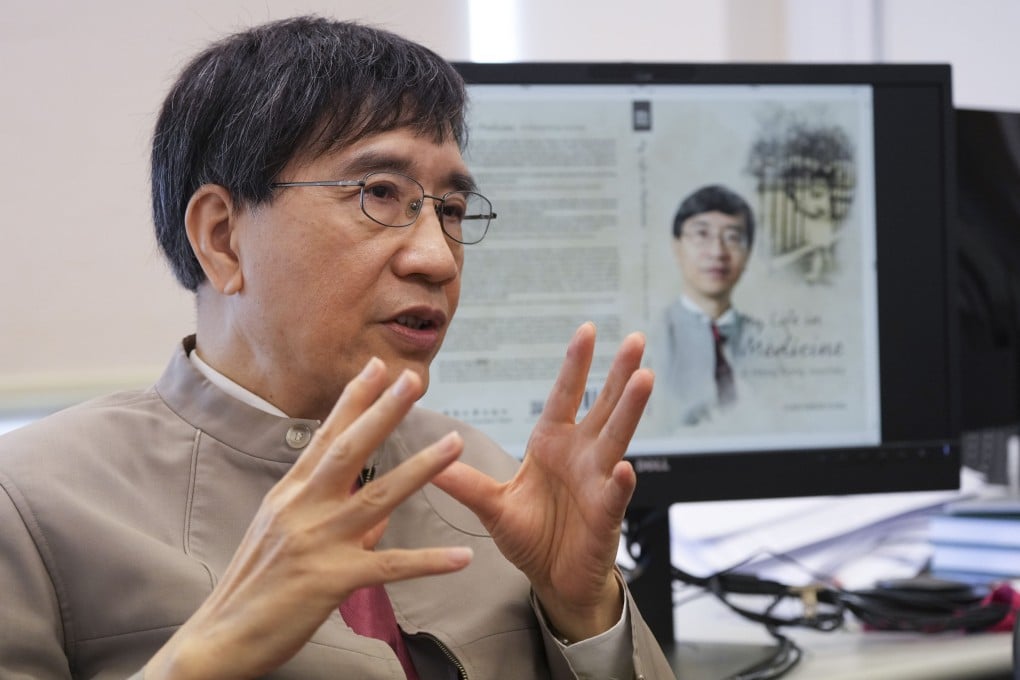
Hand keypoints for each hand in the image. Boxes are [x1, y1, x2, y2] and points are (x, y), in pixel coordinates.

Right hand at [146, 358, 472, 679]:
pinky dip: (427, 562)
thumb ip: (332, 518)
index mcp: (290, 493)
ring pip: (379, 497)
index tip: (377, 366)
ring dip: (421, 468)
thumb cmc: (254, 586)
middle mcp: (302, 508)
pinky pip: (390, 566)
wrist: (219, 638)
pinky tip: (460, 556)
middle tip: (414, 379)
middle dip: (385, 411)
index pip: (327, 436)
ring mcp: (317, 542)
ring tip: (454, 442)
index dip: (353, 399)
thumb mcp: (285, 537)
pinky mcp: (331, 580)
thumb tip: (378, 517)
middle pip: (350, 450)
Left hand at [433, 323, 652, 641]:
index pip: (564, 396)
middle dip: (619, 373)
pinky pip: (614, 495)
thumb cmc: (531, 537)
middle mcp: (580, 456)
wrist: (554, 580)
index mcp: (552, 445)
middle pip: (602, 406)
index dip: (576, 365)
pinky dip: (619, 482)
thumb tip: (430, 459)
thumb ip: (465, 482)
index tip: (587, 330)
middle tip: (637, 340)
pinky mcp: (605, 515)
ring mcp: (597, 482)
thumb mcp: (492, 506)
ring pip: (616, 439)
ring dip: (629, 409)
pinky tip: (625, 468)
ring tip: (644, 378)